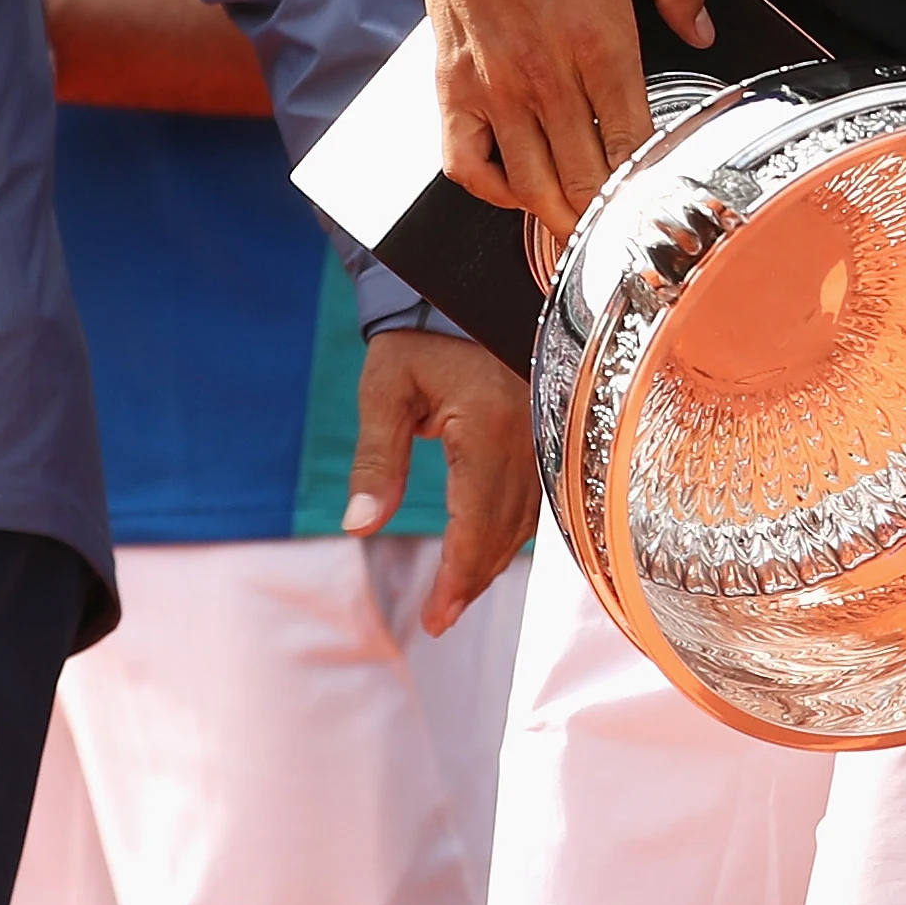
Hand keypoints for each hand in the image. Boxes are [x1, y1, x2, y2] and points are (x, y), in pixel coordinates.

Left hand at [344, 328, 538, 634]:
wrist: (464, 287)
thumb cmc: (418, 336)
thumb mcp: (384, 389)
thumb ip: (375, 460)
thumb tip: (358, 525)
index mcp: (488, 430)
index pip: (478, 525)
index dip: (459, 579)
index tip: (437, 617)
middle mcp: (527, 439)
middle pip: (505, 533)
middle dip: (473, 582)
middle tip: (442, 617)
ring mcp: (543, 435)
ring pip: (525, 521)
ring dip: (493, 562)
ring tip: (459, 593)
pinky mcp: (546, 431)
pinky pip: (536, 498)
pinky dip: (511, 532)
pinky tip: (489, 549)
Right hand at [395, 0, 708, 234]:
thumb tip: (702, 30)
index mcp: (600, 42)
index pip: (632, 142)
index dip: (650, 184)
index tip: (663, 200)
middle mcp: (546, 77)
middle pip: (584, 178)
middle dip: (611, 218)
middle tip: (630, 235)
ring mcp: (495, 89)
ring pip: (530, 185)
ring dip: (559, 218)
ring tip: (583, 231)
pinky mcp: (454, 88)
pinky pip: (466, 164)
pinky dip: (492, 189)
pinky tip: (516, 188)